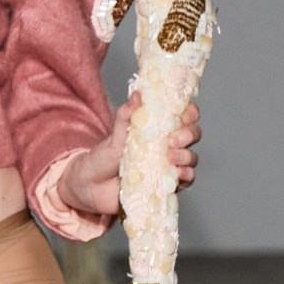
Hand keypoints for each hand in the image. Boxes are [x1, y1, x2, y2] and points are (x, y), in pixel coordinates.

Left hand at [59, 94, 200, 217]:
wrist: (91, 188)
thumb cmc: (103, 159)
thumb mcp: (113, 136)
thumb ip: (125, 116)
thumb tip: (137, 95)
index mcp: (157, 128)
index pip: (184, 116)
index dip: (190, 113)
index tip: (183, 115)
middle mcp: (167, 145)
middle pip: (192, 135)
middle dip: (188, 135)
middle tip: (172, 140)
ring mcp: (168, 165)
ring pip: (191, 158)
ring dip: (187, 156)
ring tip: (170, 158)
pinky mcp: (166, 184)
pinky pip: (186, 180)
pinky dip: (186, 176)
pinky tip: (178, 174)